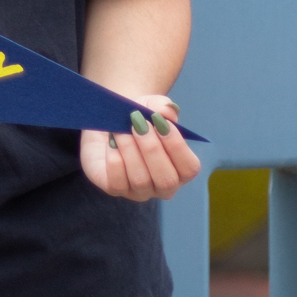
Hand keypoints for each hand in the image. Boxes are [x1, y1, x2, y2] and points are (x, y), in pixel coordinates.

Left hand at [80, 95, 201, 200]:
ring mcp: (139, 191)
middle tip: (137, 122)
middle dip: (152, 149)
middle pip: (166, 180)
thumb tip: (169, 111)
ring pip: (141, 181)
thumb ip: (162, 106)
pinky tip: (111, 142)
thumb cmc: (136, 117)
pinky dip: (114, 159)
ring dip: (130, 150)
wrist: (108, 119)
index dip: (177, 146)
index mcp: (180, 168)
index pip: (189, 168)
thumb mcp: (149, 105)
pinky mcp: (115, 188)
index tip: (160, 121)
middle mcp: (162, 185)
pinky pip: (118, 183)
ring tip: (120, 129)